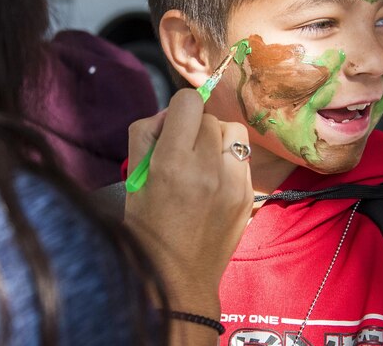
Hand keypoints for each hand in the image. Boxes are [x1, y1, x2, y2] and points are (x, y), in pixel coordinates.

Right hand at [124, 89, 252, 315]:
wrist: (179, 279)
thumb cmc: (148, 228)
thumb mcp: (134, 179)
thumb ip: (145, 135)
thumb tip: (169, 113)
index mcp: (171, 164)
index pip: (187, 102)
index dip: (178, 111)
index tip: (173, 128)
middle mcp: (206, 169)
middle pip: (209, 117)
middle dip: (195, 129)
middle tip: (182, 153)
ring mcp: (233, 182)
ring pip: (233, 131)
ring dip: (217, 139)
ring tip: (203, 163)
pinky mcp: (249, 194)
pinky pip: (242, 157)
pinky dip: (229, 162)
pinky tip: (214, 184)